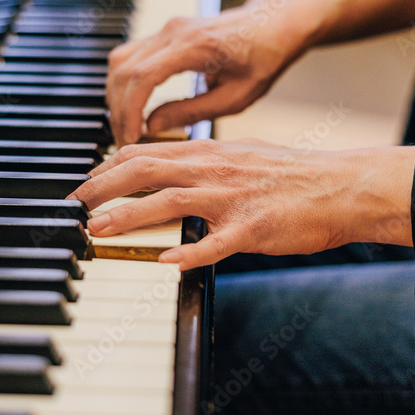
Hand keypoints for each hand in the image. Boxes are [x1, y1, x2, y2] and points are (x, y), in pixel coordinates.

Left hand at [73, 139, 414, 269]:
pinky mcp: (254, 227)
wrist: (340, 185)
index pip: (143, 153)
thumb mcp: (239, 158)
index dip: (106, 169)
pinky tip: (167, 262)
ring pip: (169, 201)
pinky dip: (191, 252)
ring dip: (128, 216)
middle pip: (144, 172)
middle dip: (101, 189)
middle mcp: (213, 169)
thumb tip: (165, 175)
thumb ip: (200, 166)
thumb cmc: (291, 177)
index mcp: (208, 152)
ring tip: (99, 230)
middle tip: (74, 207)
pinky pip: (217, 242)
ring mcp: (232, 198)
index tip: (84, 187)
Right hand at [106, 0, 313, 146]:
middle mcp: (174, 31)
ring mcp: (166, 29)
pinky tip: (133, 107)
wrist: (272, 24)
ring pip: (120, 62)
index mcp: (195, 46)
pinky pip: (129, 56)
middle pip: (124, 70)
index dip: (129, 111)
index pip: (143, 77)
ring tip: (127, 127)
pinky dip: (124, 83)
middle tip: (125, 141)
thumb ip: (192, 112)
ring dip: (116, 96)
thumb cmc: (262, 59)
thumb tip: (153, 126)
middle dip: (119, 110)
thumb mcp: (235, 97)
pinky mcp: (164, 33)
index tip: (130, 137)